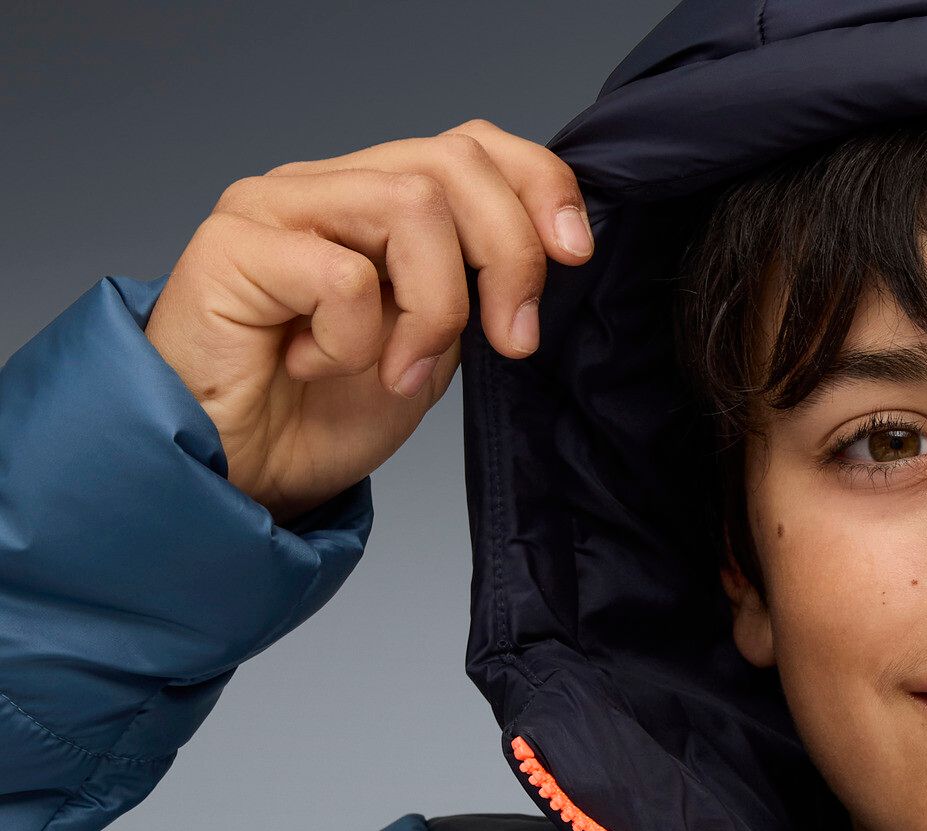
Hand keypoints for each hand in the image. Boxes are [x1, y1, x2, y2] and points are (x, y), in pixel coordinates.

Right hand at [144, 120, 594, 526]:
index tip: (575, 255)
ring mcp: (276, 206)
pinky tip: (314, 367)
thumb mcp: (432, 348)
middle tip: (511, 342)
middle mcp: (328, 187)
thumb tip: (547, 257)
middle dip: (510, 255)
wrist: (240, 470)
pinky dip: (355, 342)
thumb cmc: (323, 413)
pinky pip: (344, 277)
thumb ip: (473, 293)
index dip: (538, 186)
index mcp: (377, 202)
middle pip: (455, 163)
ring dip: (435, 309)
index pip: (472, 146)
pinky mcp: (233, 244)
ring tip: (401, 373)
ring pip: (411, 206)